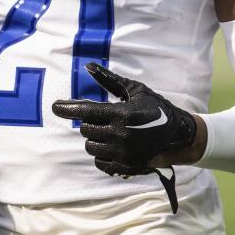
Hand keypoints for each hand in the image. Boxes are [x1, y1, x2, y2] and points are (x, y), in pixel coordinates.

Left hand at [52, 63, 198, 177]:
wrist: (178, 135)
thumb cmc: (155, 107)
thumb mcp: (135, 90)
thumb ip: (109, 80)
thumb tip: (88, 67)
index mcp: (121, 114)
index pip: (86, 111)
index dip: (67, 108)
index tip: (55, 107)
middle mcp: (120, 135)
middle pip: (87, 130)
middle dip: (91, 123)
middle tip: (103, 118)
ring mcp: (122, 153)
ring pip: (91, 147)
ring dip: (95, 139)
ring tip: (110, 132)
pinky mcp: (125, 166)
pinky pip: (100, 162)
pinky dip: (102, 154)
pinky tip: (113, 145)